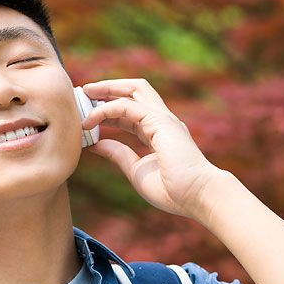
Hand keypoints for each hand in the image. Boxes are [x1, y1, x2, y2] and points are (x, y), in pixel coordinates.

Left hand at [80, 77, 221, 219]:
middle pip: (134, 90)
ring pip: (134, 89)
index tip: (86, 114)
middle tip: (84, 92)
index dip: (108, 109)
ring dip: (108, 88)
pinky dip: (106, 109)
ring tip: (85, 93)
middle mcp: (162, 120)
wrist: (198, 196)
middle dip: (108, 88)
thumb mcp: (137, 171)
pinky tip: (90, 120)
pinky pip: (127, 107)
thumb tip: (96, 144)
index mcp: (158, 132)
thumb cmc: (173, 191)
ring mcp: (163, 118)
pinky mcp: (160, 122)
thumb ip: (119, 154)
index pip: (131, 111)